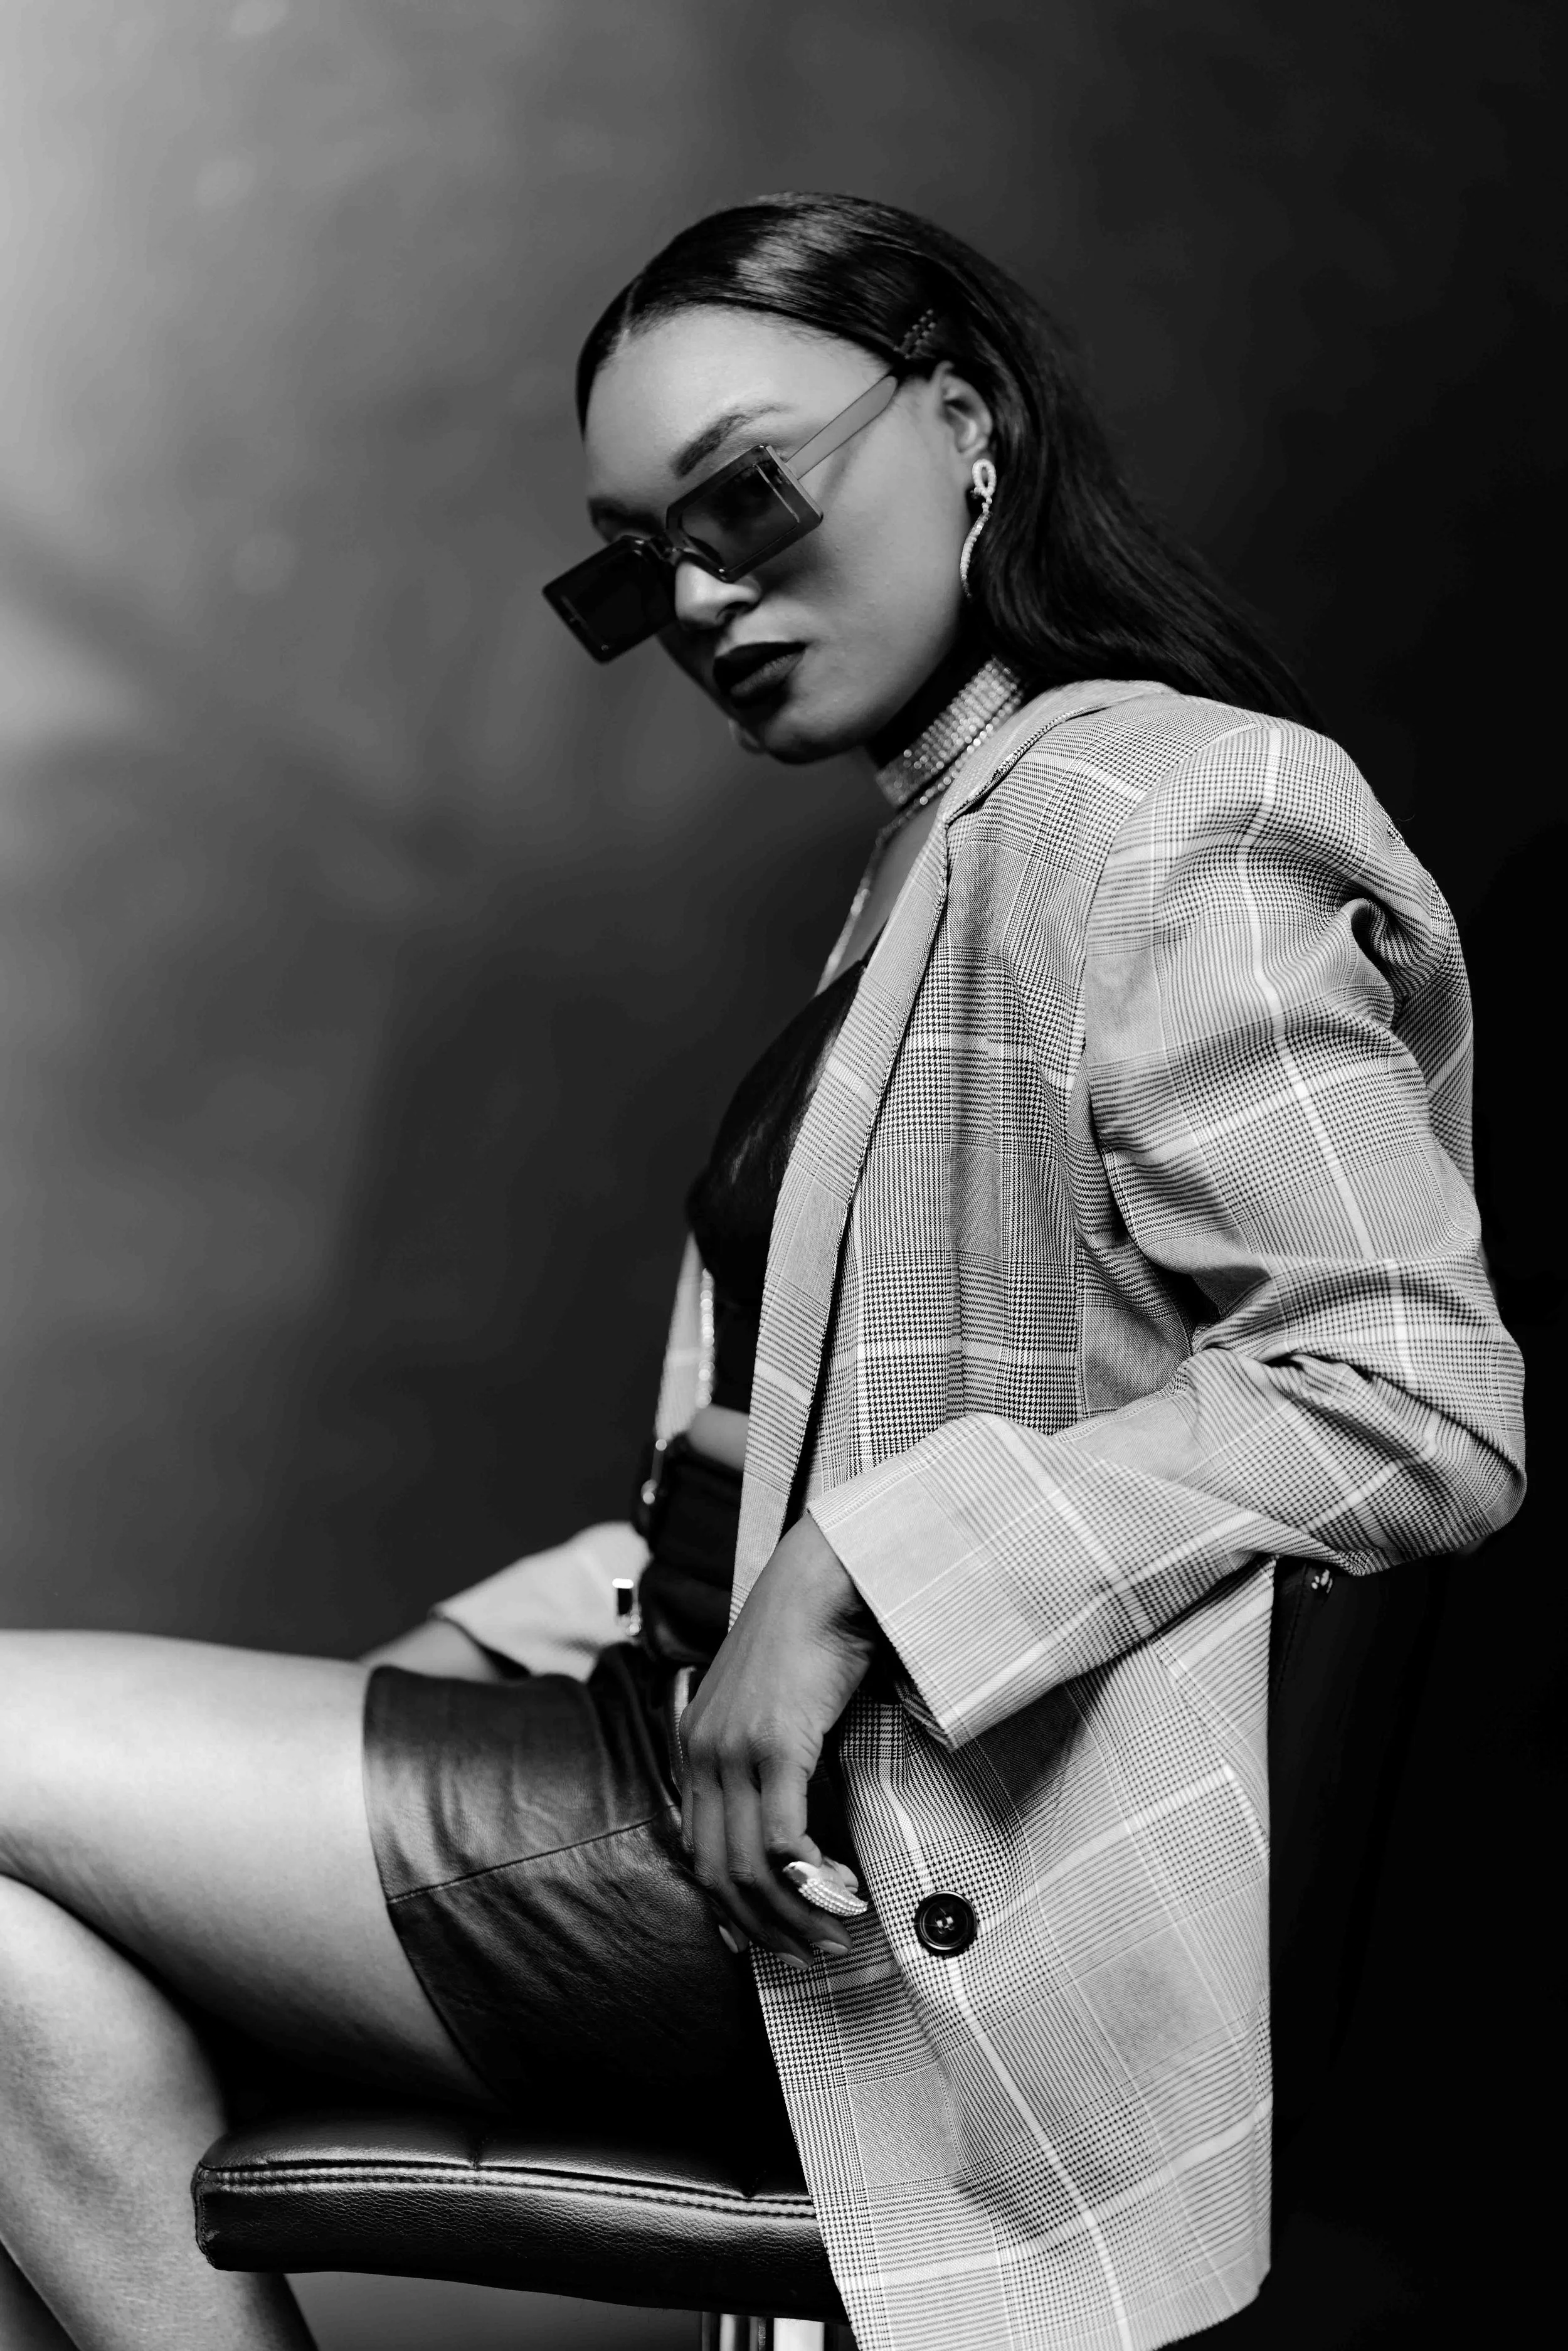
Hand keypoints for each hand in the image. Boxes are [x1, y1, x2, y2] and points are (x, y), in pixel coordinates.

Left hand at [679, 1512, 878, 1964]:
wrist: (822, 1579)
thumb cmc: (808, 1636)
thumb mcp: (769, 1704)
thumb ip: (765, 1758)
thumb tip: (792, 1826)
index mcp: (694, 1746)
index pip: (699, 1853)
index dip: (735, 1909)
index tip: (775, 1936)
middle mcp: (703, 1754)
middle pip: (719, 1874)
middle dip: (766, 1929)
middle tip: (814, 1952)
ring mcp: (734, 1751)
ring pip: (751, 1868)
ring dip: (795, 1915)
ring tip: (837, 1934)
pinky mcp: (775, 1746)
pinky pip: (783, 1839)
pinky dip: (810, 1879)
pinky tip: (842, 1889)